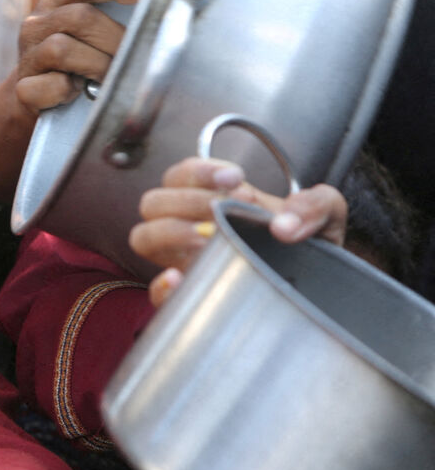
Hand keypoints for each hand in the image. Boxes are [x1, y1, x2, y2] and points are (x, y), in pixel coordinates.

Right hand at [15, 0, 141, 113]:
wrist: (34, 102)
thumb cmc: (75, 65)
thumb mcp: (89, 35)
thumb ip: (111, 18)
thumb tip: (157, 13)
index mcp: (57, 3)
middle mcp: (37, 24)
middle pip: (79, 17)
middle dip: (113, 39)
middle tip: (132, 57)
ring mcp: (28, 56)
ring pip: (61, 49)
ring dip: (95, 65)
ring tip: (107, 78)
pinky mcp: (23, 88)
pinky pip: (52, 85)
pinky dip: (69, 91)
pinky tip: (75, 94)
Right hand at [130, 157, 348, 305]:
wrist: (321, 291)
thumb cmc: (312, 248)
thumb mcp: (327, 214)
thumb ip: (315, 204)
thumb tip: (284, 228)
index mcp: (214, 201)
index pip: (181, 174)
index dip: (198, 171)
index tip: (235, 178)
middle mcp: (191, 227)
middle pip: (153, 202)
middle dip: (186, 200)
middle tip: (219, 211)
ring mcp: (185, 262)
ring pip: (143, 237)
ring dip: (170, 232)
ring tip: (206, 239)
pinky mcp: (190, 298)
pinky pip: (157, 294)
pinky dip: (163, 285)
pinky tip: (183, 279)